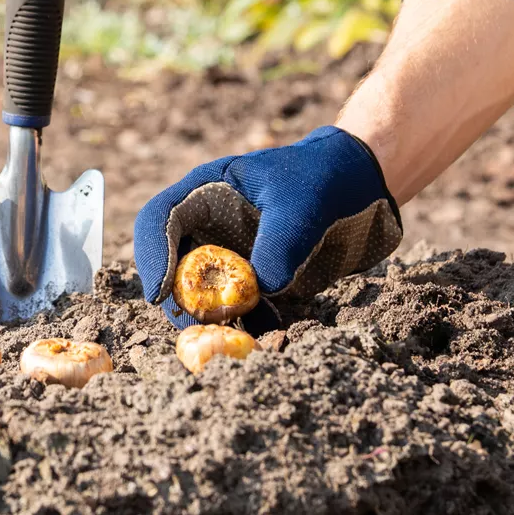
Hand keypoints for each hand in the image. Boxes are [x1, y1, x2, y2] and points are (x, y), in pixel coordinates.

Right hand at [133, 126, 400, 332]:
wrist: (361, 186)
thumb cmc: (323, 178)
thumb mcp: (302, 202)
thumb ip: (280, 241)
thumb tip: (261, 290)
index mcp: (205, 191)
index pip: (159, 219)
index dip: (152, 254)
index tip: (162, 292)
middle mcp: (208, 225)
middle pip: (170, 264)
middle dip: (176, 298)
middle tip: (195, 327)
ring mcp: (229, 255)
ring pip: (199, 293)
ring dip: (209, 318)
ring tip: (232, 337)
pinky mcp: (253, 281)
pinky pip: (236, 309)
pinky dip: (243, 326)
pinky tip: (263, 334)